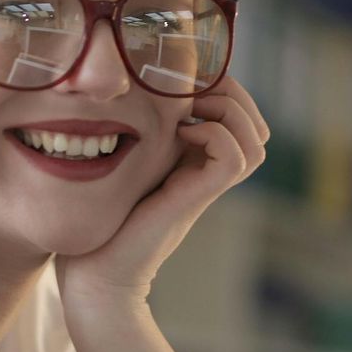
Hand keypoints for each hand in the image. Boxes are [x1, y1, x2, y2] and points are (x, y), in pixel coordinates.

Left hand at [56, 78, 269, 305]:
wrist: (93, 271)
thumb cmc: (99, 219)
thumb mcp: (124, 163)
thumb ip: (139, 135)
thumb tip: (137, 91)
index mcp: (194, 162)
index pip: (242, 119)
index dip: (226, 90)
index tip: (186, 80)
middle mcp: (206, 173)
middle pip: (259, 129)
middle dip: (234, 96)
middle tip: (193, 92)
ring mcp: (204, 187)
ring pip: (256, 142)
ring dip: (229, 112)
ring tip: (190, 112)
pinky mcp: (194, 199)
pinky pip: (234, 158)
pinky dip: (215, 134)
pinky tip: (180, 134)